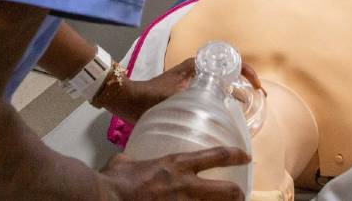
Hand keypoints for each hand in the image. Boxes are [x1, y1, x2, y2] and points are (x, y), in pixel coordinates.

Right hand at [99, 147, 248, 199]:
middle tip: (239, 195)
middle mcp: (186, 186)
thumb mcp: (124, 163)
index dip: (234, 156)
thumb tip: (128, 162)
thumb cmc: (114, 181)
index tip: (245, 157)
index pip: (215, 156)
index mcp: (176, 165)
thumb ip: (133, 161)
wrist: (106, 199)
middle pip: (227, 191)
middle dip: (237, 194)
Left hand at [101, 57, 261, 124]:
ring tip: (248, 108)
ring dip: (236, 91)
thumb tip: (226, 99)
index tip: (257, 86)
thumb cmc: (151, 96)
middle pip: (228, 71)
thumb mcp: (178, 95)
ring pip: (221, 82)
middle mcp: (197, 70)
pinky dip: (224, 98)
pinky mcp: (188, 91)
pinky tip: (228, 114)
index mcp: (196, 66)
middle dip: (246, 81)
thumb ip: (197, 94)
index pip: (229, 60)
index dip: (247, 71)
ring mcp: (193, 80)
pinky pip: (212, 91)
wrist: (129, 100)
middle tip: (259, 97)